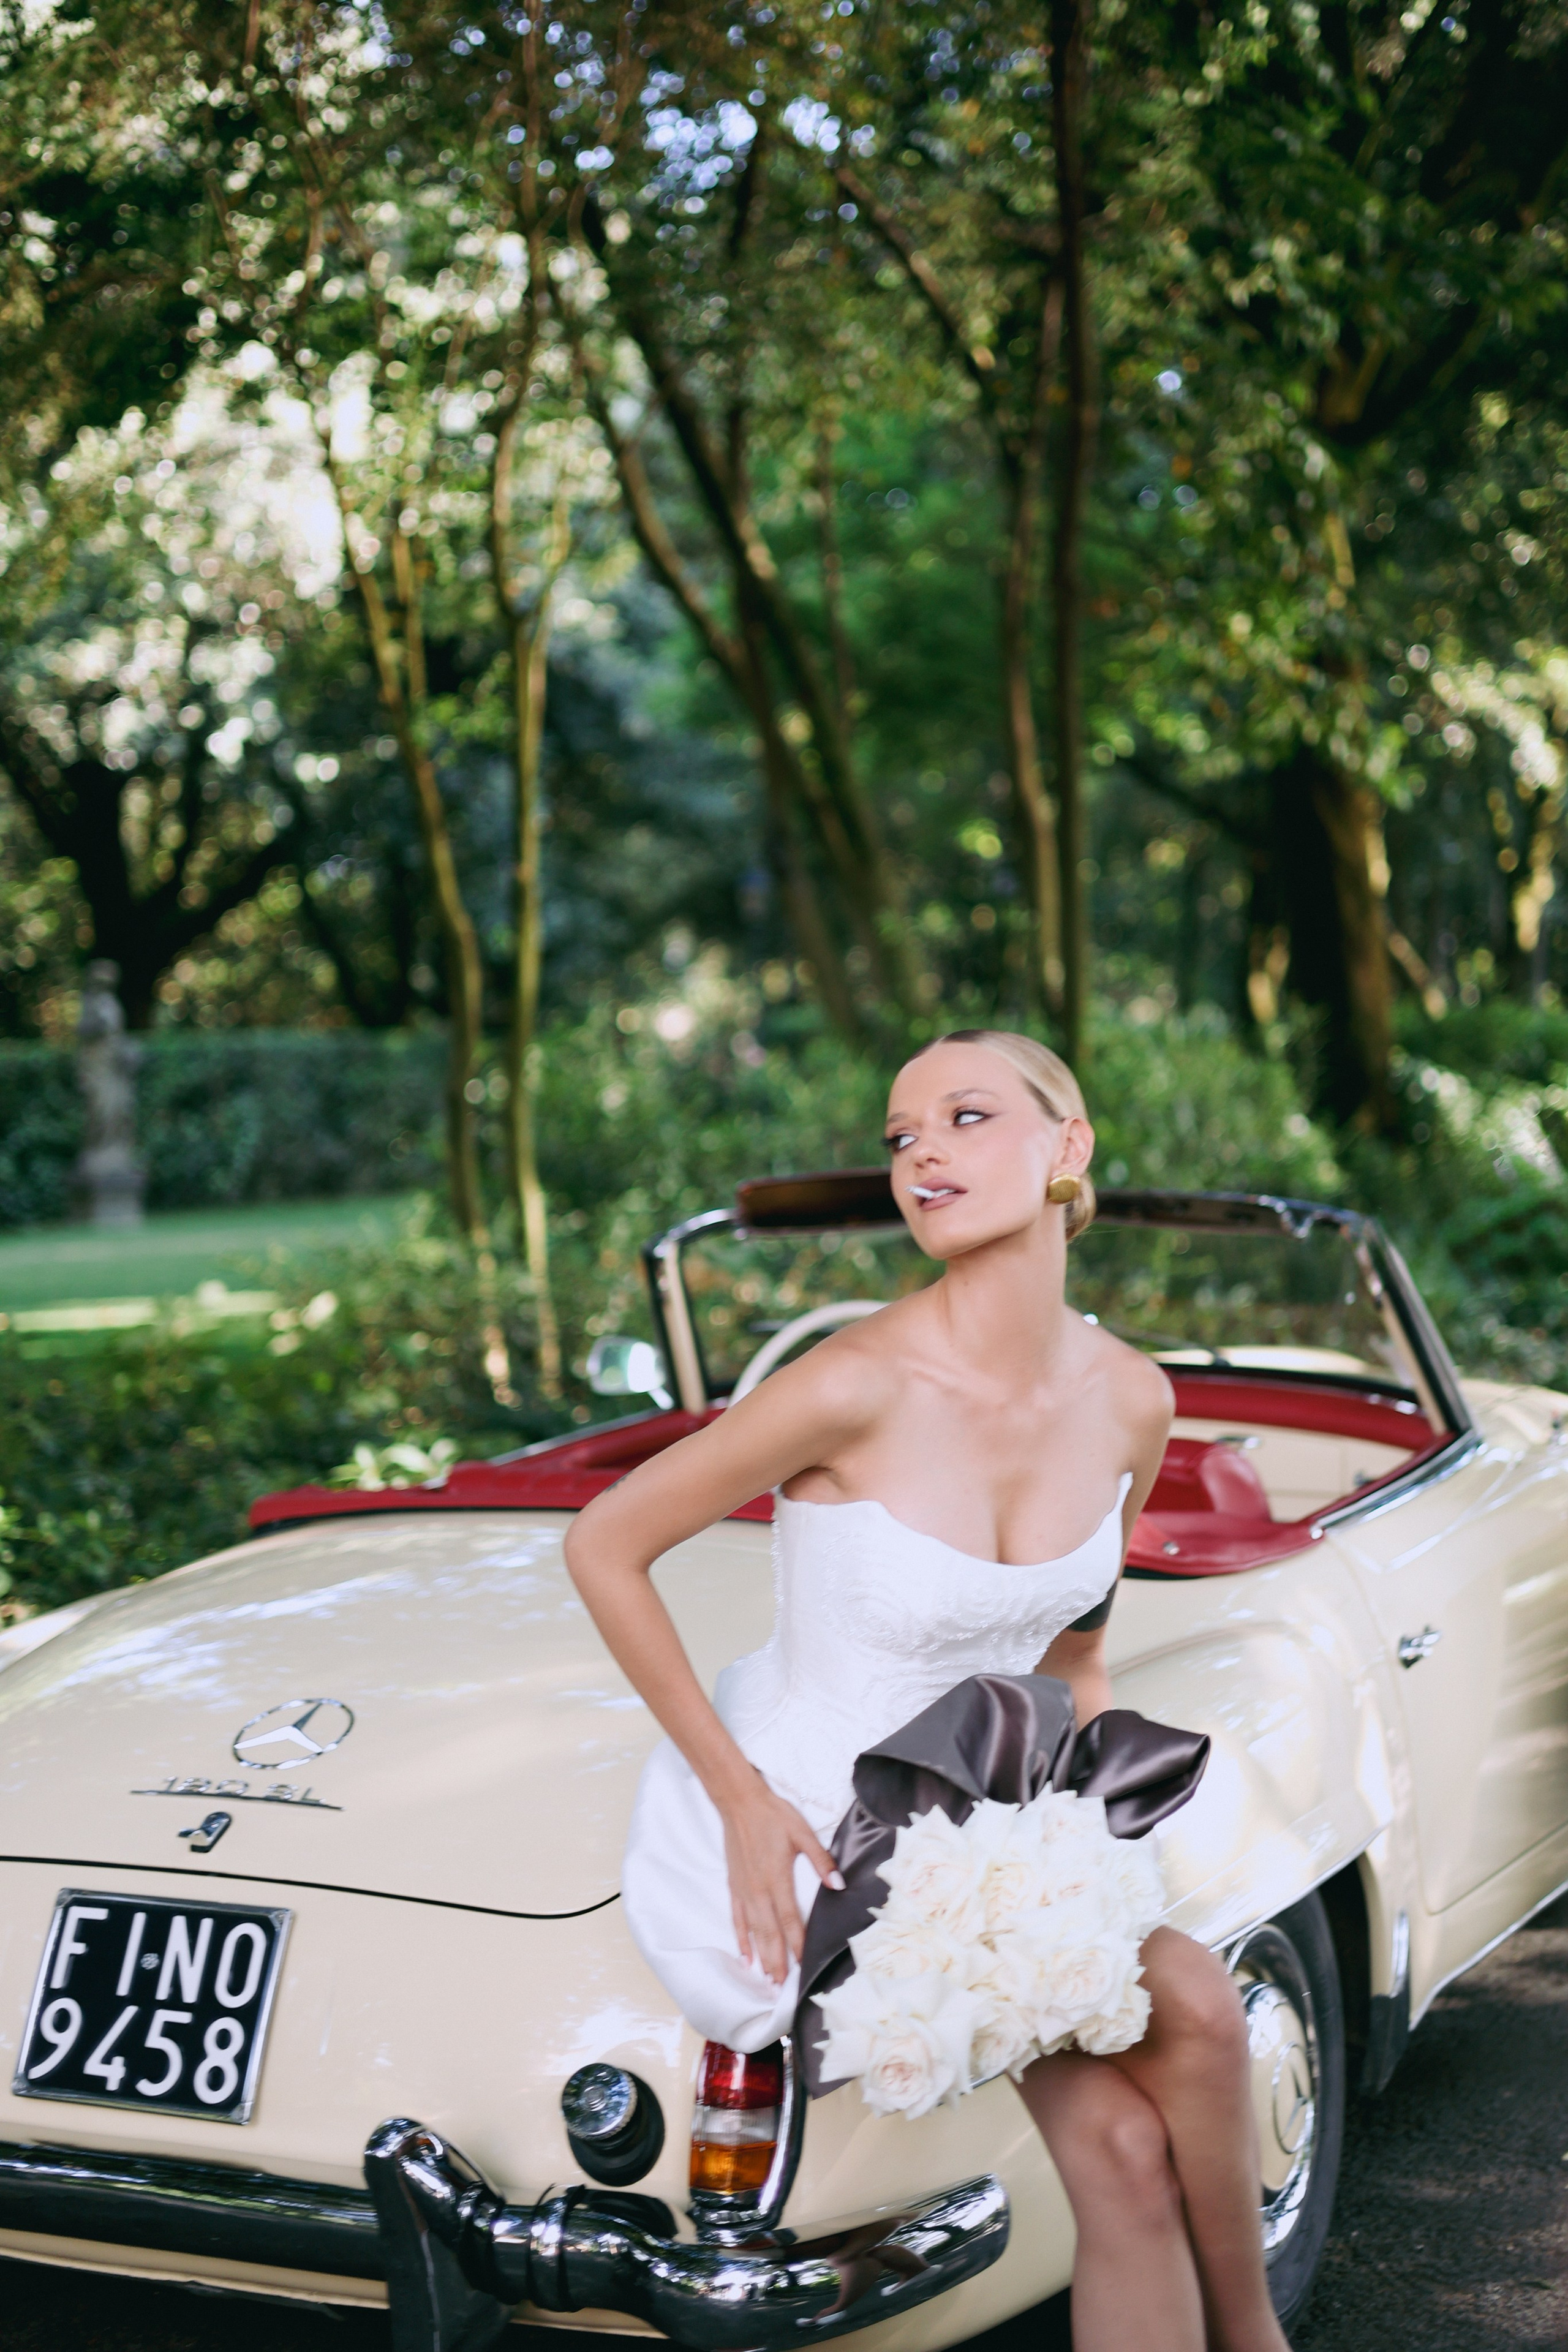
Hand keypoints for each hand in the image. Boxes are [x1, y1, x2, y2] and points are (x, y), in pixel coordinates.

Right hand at [719, 1772, 843, 1986]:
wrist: (739, 1802)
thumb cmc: (773, 1816)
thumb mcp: (803, 1834)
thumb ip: (821, 1861)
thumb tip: (838, 1886)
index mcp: (778, 1880)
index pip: (790, 1921)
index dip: (798, 1946)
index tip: (805, 1967)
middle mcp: (759, 1891)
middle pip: (770, 1934)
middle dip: (777, 1962)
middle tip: (782, 1988)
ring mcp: (744, 1891)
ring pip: (753, 1932)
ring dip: (761, 1957)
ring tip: (767, 1980)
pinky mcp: (734, 1886)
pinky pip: (737, 1919)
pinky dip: (741, 1939)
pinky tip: (745, 1956)